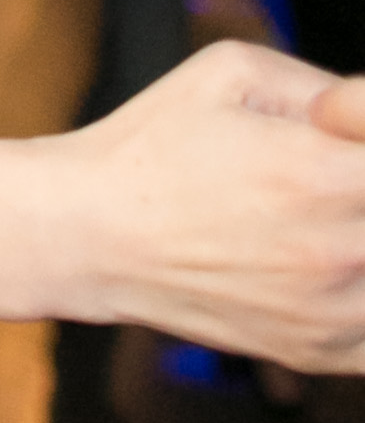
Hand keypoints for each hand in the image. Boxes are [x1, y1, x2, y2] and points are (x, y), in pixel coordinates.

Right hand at [0, 41, 364, 369]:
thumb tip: (364, 115)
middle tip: (318, 176)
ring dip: (360, 235)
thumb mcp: (234, 71)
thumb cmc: (150, 146)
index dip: (363, 128)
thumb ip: (325, 86)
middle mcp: (341, 251)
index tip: (334, 128)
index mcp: (327, 175)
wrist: (85, 237)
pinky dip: (361, 293)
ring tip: (316, 217)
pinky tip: (326, 268)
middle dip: (358, 181)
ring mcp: (334, 311)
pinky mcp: (322, 352)